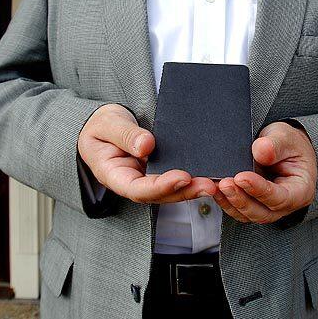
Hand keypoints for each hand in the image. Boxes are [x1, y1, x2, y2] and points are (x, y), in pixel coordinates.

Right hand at [78, 103, 216, 203]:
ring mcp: (148, 178)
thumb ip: (124, 135)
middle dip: (185, 191)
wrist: (104, 125)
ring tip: (215, 183)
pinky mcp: (160, 170)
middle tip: (209, 185)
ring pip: (172, 190)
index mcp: (115, 176)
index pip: (138, 189)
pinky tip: (211, 175)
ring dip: (194, 188)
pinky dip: (194, 178)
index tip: (181, 177)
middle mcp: (134, 182)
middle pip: (160, 194)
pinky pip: (177, 177)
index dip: (161, 186)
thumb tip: (146, 145)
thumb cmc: (101, 126)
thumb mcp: (107, 125)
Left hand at [213, 121, 316, 223]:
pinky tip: (213, 188)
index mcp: (300, 190)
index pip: (280, 197)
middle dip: (241, 199)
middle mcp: (284, 204)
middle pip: (261, 212)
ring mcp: (266, 207)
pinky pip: (236, 209)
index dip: (260, 189)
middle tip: (226, 183)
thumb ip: (275, 144)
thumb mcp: (285, 137)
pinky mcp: (251, 205)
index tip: (242, 177)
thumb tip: (261, 151)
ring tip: (215, 186)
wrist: (281, 147)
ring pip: (246, 214)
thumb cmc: (289, 145)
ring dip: (229, 201)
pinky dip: (224, 200)